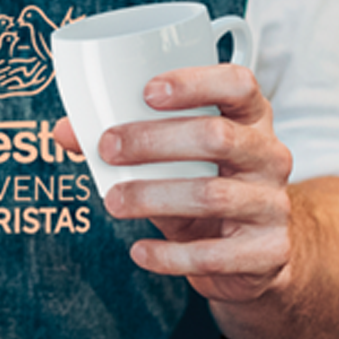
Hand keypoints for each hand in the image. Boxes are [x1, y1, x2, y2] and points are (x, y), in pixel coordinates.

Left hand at [58, 64, 296, 303]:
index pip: (239, 84)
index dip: (196, 83)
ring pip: (213, 195)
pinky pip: (214, 253)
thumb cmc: (207, 189)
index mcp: (251, 120)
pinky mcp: (268, 250)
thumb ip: (129, 142)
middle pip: (219, 136)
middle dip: (155, 141)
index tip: (147, 92)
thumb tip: (66, 131)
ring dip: (153, 197)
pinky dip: (169, 255)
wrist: (255, 254)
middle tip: (108, 148)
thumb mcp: (176, 161)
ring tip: (113, 201)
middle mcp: (270, 155)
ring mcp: (273, 204)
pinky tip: (140, 251)